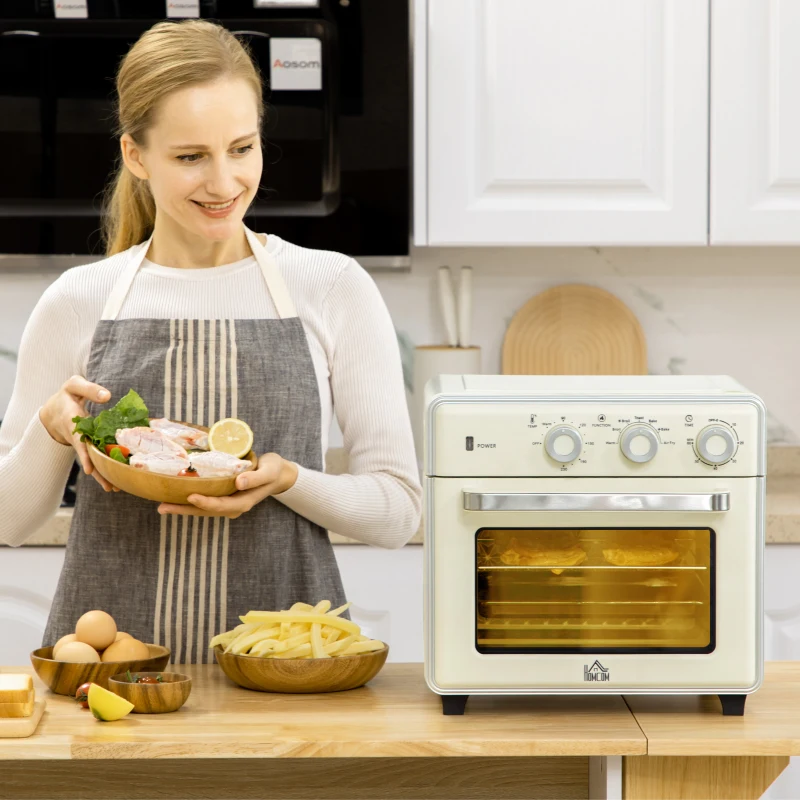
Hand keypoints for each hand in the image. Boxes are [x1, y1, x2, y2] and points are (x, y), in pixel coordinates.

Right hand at [39, 375, 119, 492]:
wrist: (51, 410)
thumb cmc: (66, 395)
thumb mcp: (74, 385)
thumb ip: (90, 389)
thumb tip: (108, 396)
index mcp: (72, 421)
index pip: (79, 440)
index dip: (84, 455)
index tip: (89, 469)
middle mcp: (76, 436)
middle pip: (87, 456)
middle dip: (98, 471)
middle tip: (110, 485)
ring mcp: (80, 443)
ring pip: (91, 461)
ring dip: (101, 475)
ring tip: (113, 488)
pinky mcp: (85, 446)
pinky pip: (94, 458)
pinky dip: (102, 470)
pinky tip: (113, 482)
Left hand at [157, 453, 298, 518]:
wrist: (278, 474)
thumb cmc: (274, 470)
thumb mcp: (269, 471)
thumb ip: (255, 477)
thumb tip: (238, 482)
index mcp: (243, 502)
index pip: (221, 505)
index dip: (205, 502)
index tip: (190, 495)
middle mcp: (233, 507)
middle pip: (206, 511)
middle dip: (184, 509)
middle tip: (162, 507)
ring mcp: (228, 504)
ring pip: (202, 509)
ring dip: (182, 508)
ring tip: (162, 505)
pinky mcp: (223, 497)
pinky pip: (204, 502)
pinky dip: (189, 502)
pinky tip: (175, 497)